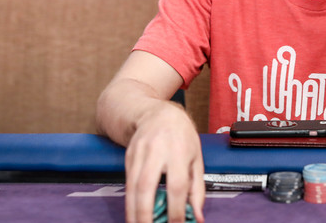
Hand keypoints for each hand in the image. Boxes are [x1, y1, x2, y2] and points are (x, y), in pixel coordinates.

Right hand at [124, 101, 204, 222]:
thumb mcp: (196, 158)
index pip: (176, 185)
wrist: (157, 114)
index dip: (176, 209)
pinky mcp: (128, 157)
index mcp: (179, 151)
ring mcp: (140, 153)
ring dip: (134, 211)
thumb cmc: (182, 136)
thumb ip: (197, 189)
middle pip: (147, 186)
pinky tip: (134, 214)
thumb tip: (197, 216)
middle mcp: (157, 151)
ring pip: (132, 187)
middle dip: (146, 213)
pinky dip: (129, 202)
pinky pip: (127, 184)